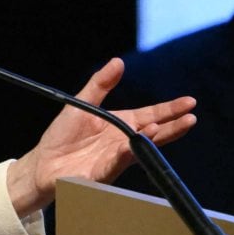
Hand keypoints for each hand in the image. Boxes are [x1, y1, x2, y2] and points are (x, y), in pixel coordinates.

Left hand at [4, 58, 197, 216]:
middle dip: (172, 126)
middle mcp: (123, 142)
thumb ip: (100, 85)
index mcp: (121, 125)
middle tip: (190, 117)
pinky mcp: (101, 173)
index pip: (151, 115)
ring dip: (151, 139)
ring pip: (139, 149)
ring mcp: (115, 158)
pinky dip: (124, 154)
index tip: (189, 102)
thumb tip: (118, 61)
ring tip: (162, 128)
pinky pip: (115, 163)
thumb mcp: (82, 104)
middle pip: (154, 133)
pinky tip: (131, 145)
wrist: (43, 163)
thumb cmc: (62, 136)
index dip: (170, 110)